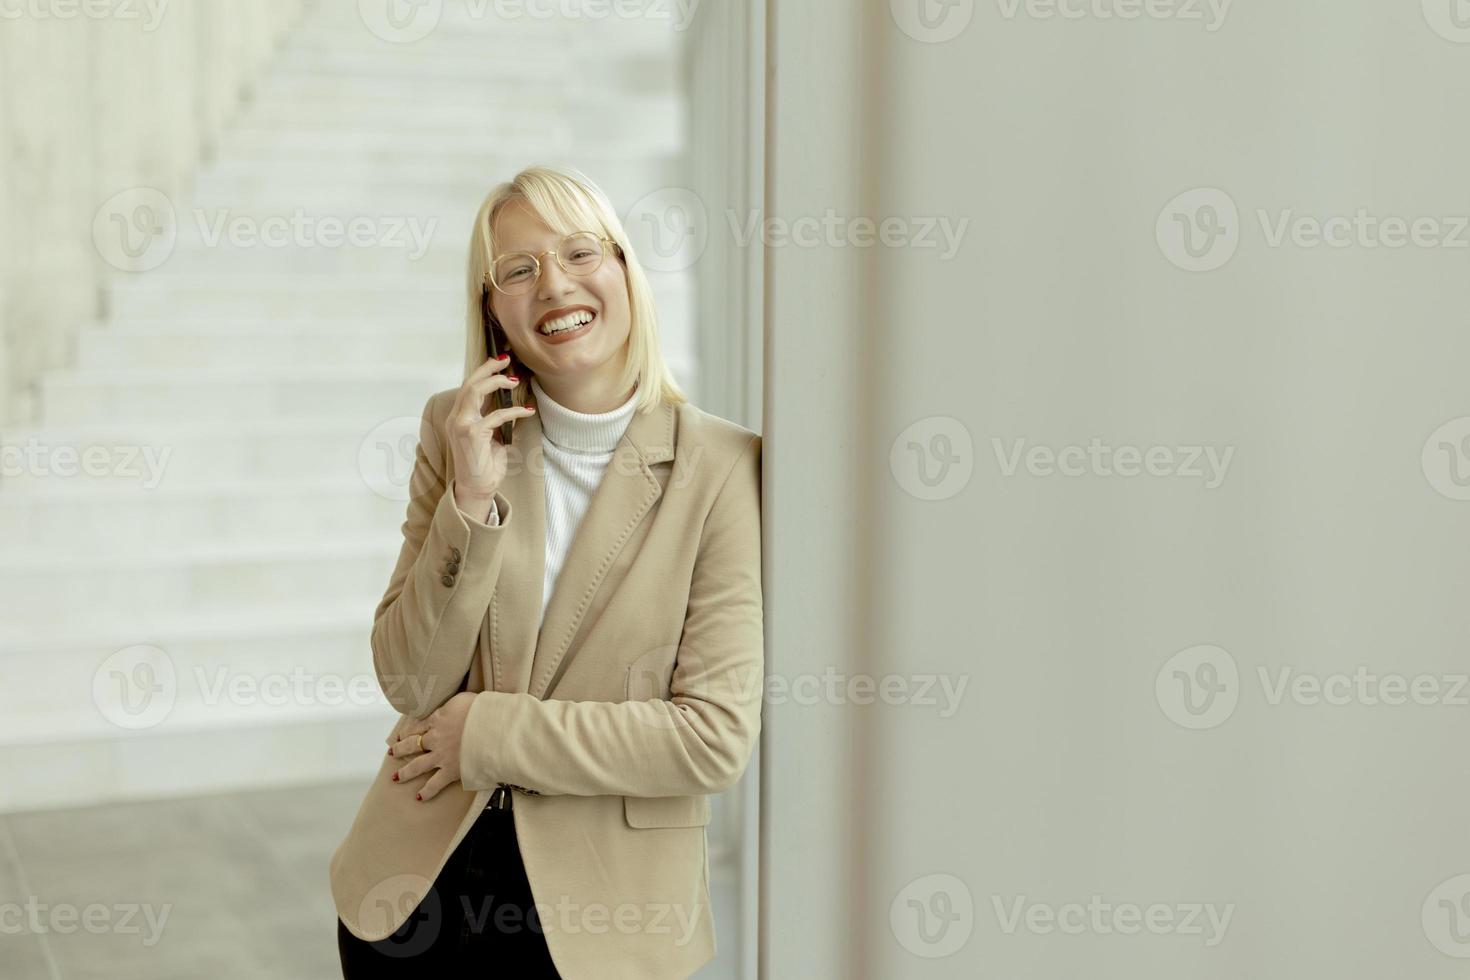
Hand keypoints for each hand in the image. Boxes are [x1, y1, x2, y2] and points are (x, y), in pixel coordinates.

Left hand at [387, 692, 477, 800]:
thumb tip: (453, 705)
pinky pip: (435, 783)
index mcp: (438, 719)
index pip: (417, 726)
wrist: (491, 727)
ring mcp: (441, 756)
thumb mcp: (463, 699)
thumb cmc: (481, 710)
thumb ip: (453, 704)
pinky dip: (427, 791)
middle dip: (400, 749)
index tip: (401, 735)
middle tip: (392, 753)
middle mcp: (435, 738)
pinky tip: (419, 797)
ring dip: (406, 772)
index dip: (407, 731)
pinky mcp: (451, 770)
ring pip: (418, 766)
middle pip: (412, 744)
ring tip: (396, 777)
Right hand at [447, 354, 533, 505]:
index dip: (483, 372)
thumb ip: (492, 420)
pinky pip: (496, 415)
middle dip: (488, 368)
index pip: (468, 387)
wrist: (477, 489)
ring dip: (496, 382)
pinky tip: (527, 411)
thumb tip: (509, 406)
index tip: (499, 362)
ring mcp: (462, 426)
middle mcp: (456, 419)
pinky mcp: (473, 434)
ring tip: (514, 380)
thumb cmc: (484, 465)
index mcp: (458, 418)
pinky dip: (513, 411)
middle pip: (469, 383)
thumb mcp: (490, 437)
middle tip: (506, 360)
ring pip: (475, 391)